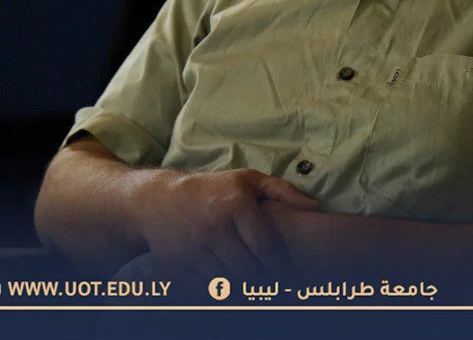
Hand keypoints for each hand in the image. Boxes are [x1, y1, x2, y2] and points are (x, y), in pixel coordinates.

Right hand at [132, 168, 317, 281]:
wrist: (157, 200)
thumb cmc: (211, 189)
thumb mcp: (246, 180)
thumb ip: (282, 192)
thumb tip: (315, 207)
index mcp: (235, 205)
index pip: (267, 247)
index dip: (284, 268)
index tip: (296, 280)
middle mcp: (214, 227)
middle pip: (250, 271)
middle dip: (267, 284)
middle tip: (279, 290)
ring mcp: (194, 248)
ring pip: (229, 283)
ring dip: (245, 290)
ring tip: (258, 291)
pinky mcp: (179, 264)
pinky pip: (206, 288)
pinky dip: (222, 293)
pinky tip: (233, 290)